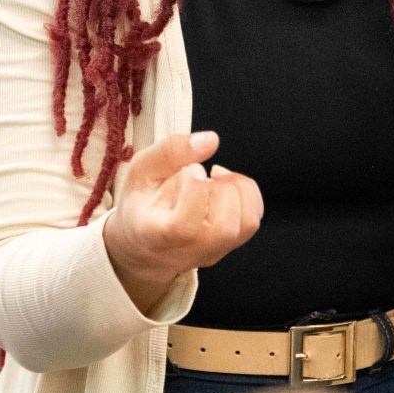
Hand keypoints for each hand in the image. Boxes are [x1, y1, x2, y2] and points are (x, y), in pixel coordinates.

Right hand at [103, 131, 264, 310]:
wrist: (144, 245)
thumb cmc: (140, 206)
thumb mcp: (141, 171)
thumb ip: (170, 151)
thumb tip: (211, 140)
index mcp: (156, 236)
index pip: (185, 226)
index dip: (193, 188)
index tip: (185, 172)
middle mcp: (188, 251)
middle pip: (225, 227)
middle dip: (219, 188)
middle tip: (200, 176)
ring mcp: (211, 252)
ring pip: (247, 223)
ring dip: (236, 188)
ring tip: (213, 179)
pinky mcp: (228, 247)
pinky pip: (253, 219)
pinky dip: (245, 193)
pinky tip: (222, 186)